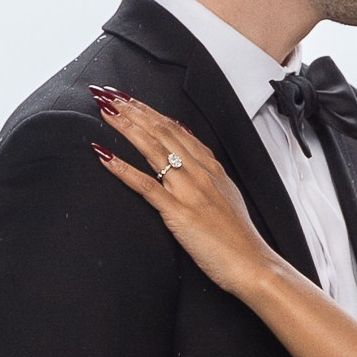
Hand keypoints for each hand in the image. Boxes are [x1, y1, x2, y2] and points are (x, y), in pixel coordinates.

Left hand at [91, 91, 279, 300]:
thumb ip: (208, 173)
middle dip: (133, 110)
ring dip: (126, 127)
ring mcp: (189, 191)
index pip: (176, 129)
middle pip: (161, 132)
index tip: (129, 98)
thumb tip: (191, 151)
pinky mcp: (179, 213)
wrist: (252, 263)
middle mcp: (199, 172)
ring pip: (153, 149)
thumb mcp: (226, 195)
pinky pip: (146, 185)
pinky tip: (104, 155)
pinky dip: (123, 168)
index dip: (150, 111)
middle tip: (108, 93)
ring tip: (105, 111)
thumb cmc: (238, 237)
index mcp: (210, 168)